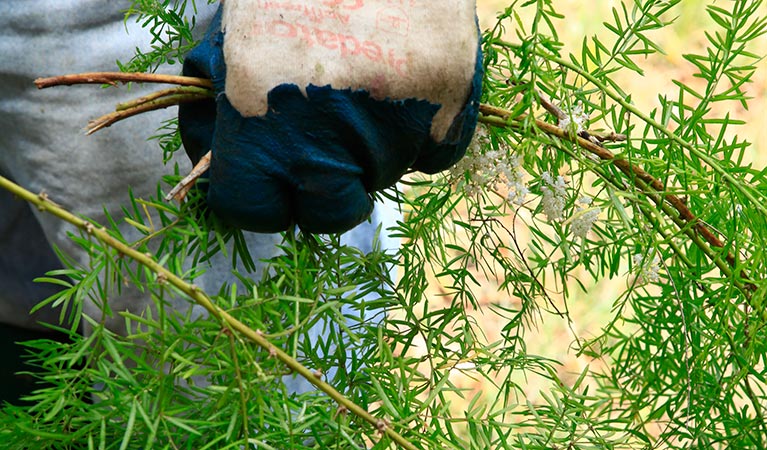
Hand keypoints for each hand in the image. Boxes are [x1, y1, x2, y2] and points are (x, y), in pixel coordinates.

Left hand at [179, 2, 482, 233]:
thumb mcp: (236, 31)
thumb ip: (222, 103)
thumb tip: (213, 158)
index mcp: (260, 113)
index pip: (255, 210)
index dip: (262, 197)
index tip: (271, 182)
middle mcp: (329, 131)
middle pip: (329, 213)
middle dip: (323, 189)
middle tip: (329, 145)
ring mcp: (399, 121)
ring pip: (386, 177)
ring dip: (374, 150)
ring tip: (369, 83)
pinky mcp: (453, 102)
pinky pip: (435, 154)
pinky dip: (424, 133)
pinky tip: (407, 85)